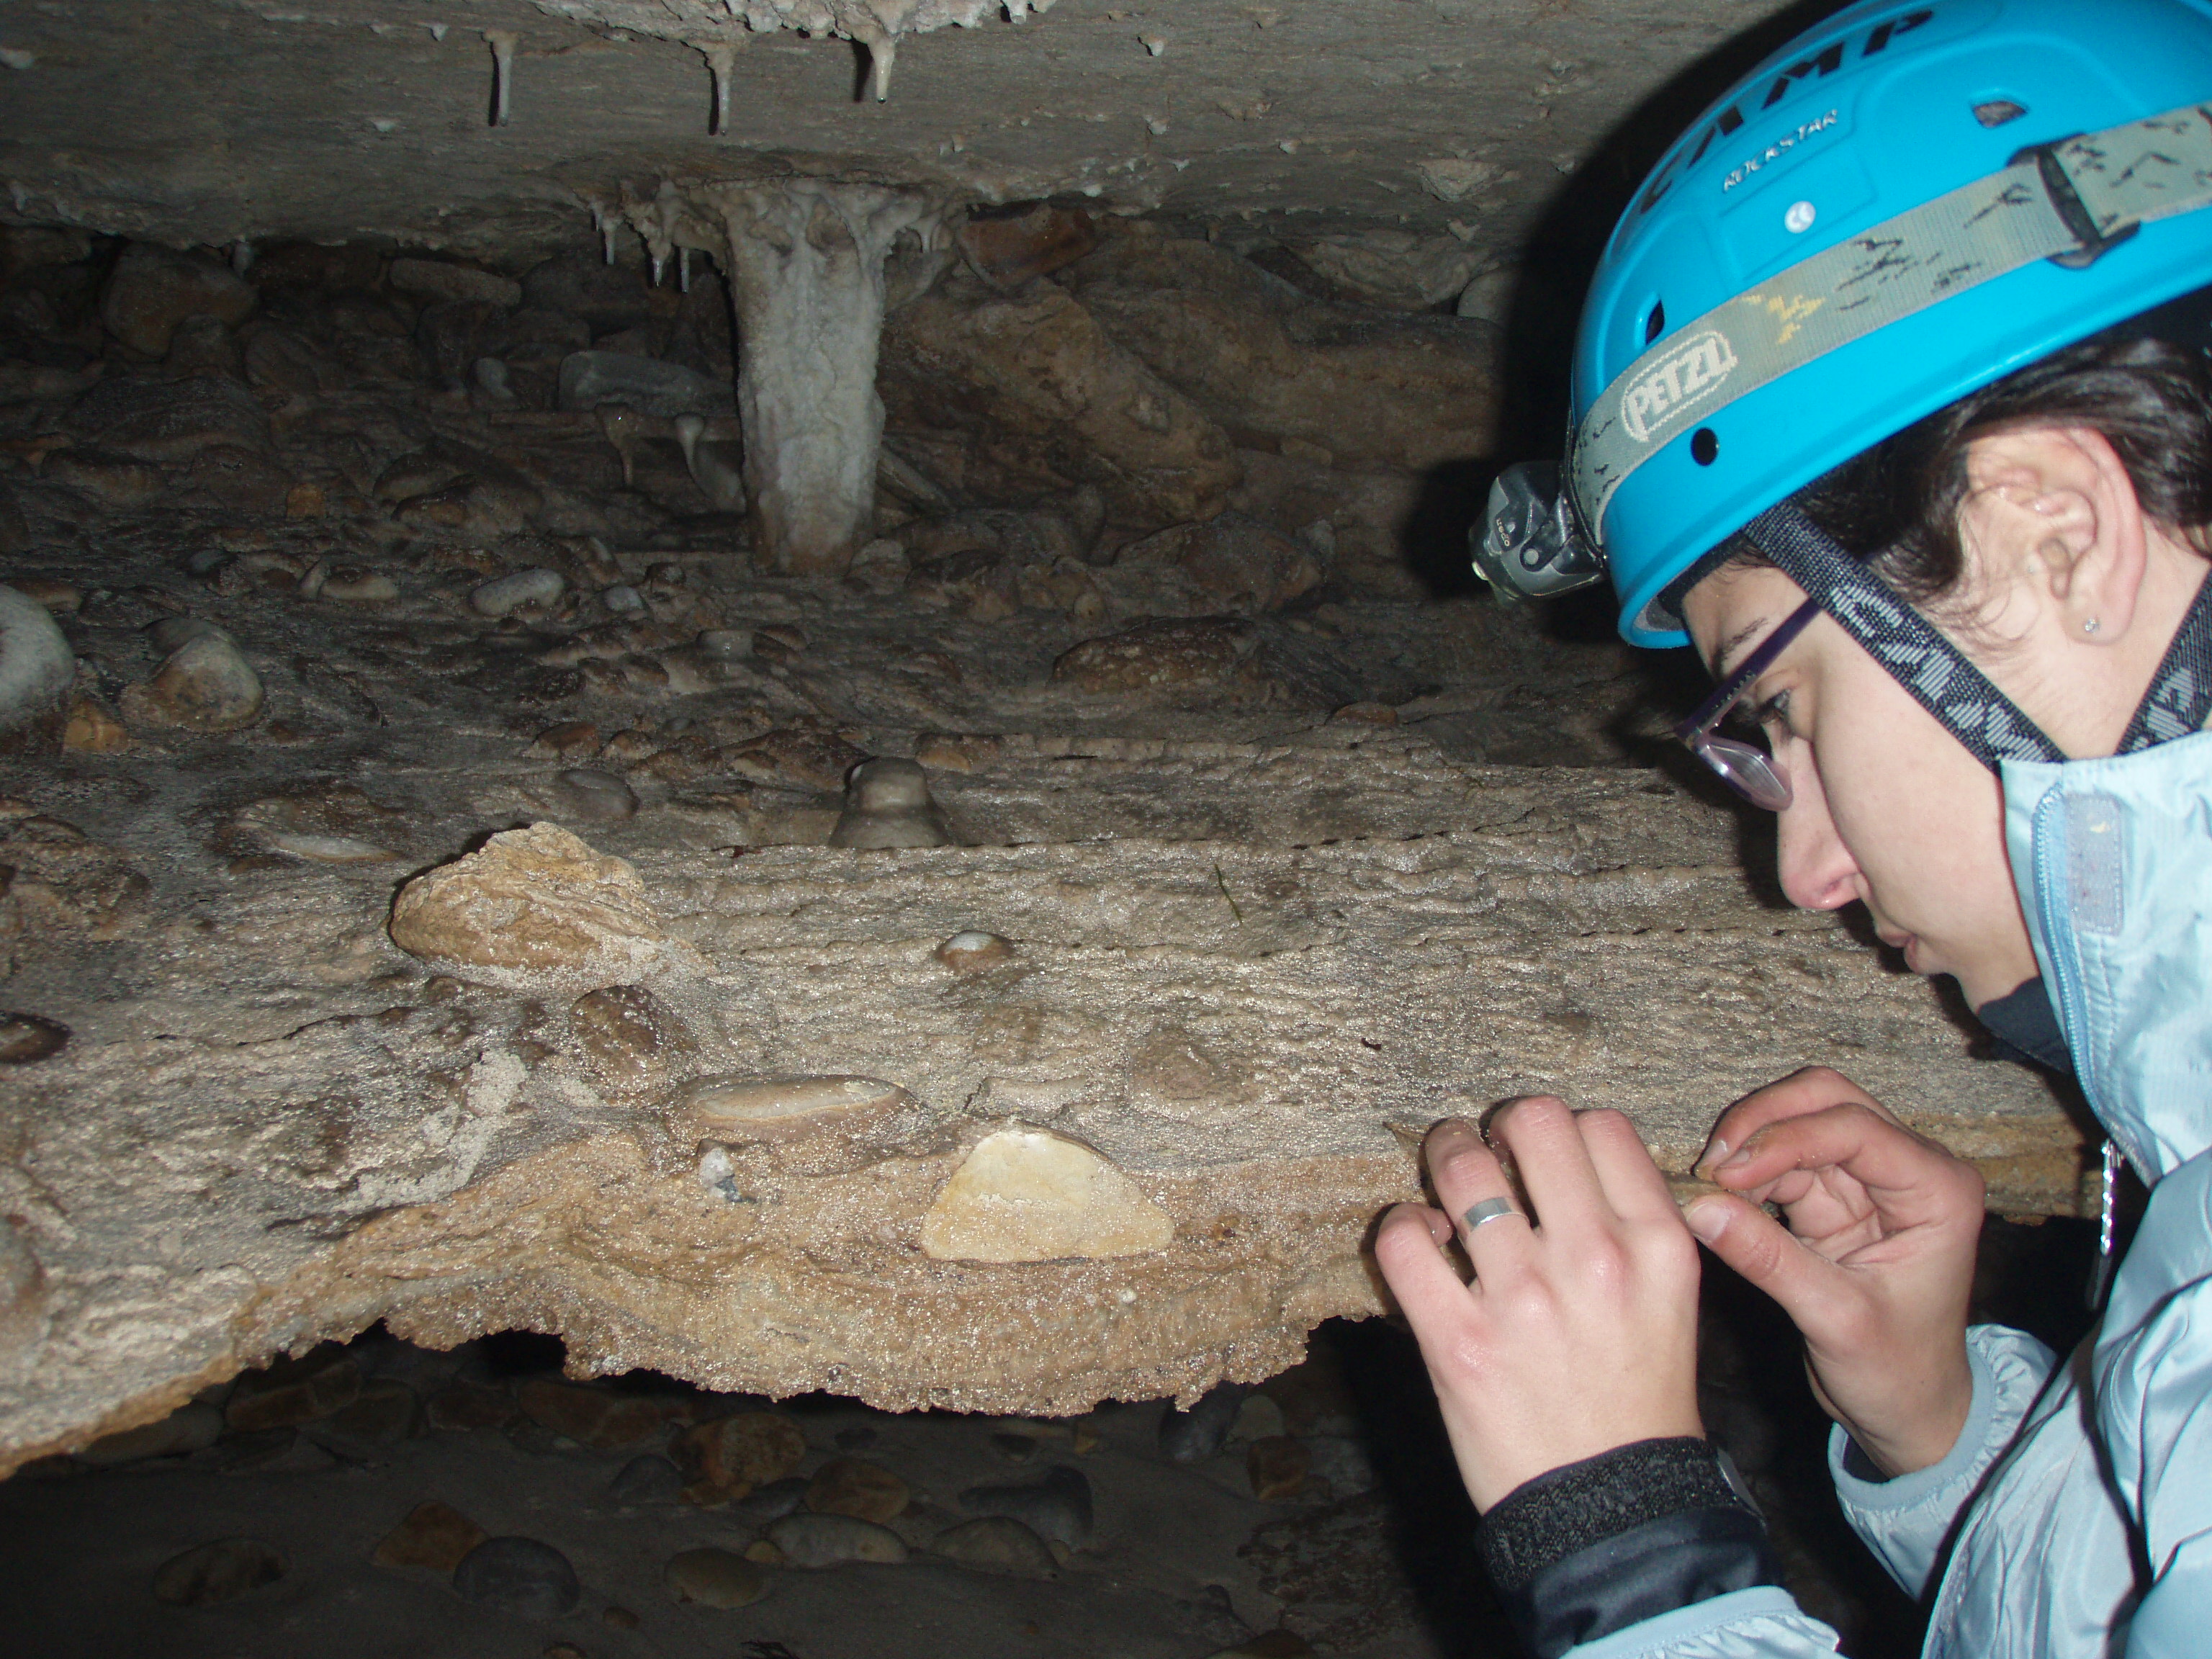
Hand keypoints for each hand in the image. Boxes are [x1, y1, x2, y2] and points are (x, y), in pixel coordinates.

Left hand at [1373, 1097, 1704, 1511]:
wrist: (1613, 1509)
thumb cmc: (1638, 1403)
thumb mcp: (1669, 1302)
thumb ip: (1628, 1227)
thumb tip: (1564, 1161)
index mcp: (1657, 1247)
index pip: (1602, 1127)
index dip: (1563, 1128)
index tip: (1540, 1154)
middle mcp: (1596, 1259)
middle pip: (1534, 1121)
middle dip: (1499, 1125)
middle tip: (1485, 1149)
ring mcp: (1524, 1299)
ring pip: (1463, 1167)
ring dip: (1444, 1160)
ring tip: (1443, 1181)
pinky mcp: (1459, 1342)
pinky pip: (1403, 1240)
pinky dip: (1401, 1226)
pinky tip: (1418, 1241)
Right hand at [1685, 1067, 1983, 1477]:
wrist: (1909, 1409)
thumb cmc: (1897, 1373)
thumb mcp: (1836, 1321)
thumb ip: (1769, 1260)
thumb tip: (1699, 1208)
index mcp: (1937, 1190)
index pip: (1854, 1128)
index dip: (1784, 1138)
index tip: (1726, 1171)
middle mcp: (1910, 1168)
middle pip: (1827, 1099)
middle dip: (1764, 1120)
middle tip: (1712, 1164)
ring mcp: (1870, 1177)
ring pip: (1799, 1118)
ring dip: (1749, 1141)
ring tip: (1709, 1183)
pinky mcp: (1835, 1194)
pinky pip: (1783, 1157)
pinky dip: (1747, 1167)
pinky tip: (1719, 1194)